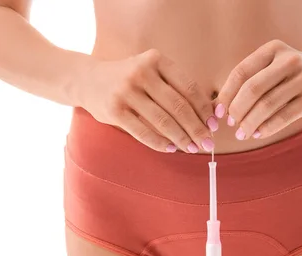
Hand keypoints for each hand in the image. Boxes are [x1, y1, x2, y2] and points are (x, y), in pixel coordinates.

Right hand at [77, 49, 217, 152]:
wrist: (87, 79)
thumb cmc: (130, 79)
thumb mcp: (152, 72)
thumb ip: (175, 87)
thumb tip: (208, 116)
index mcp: (156, 60)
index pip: (189, 87)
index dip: (204, 109)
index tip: (214, 125)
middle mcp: (141, 73)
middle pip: (178, 107)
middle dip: (197, 128)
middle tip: (208, 143)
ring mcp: (126, 91)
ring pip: (163, 121)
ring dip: (182, 138)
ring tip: (192, 148)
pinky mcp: (114, 111)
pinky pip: (143, 132)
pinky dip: (160, 143)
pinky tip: (171, 149)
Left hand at [215, 40, 301, 139]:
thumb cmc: (293, 75)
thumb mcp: (273, 67)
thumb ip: (249, 80)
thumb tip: (218, 105)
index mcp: (273, 49)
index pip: (241, 72)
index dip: (227, 94)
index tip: (220, 111)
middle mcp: (289, 61)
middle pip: (252, 89)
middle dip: (237, 110)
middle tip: (231, 124)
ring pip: (267, 105)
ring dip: (250, 123)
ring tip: (242, 133)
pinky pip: (283, 117)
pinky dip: (266, 128)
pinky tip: (258, 134)